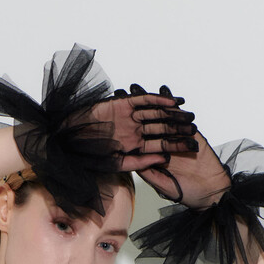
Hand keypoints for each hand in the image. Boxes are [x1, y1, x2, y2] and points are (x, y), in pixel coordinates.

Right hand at [77, 86, 197, 172]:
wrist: (67, 138)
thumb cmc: (87, 155)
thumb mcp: (116, 163)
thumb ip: (139, 163)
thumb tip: (163, 159)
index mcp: (134, 147)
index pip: (161, 145)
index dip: (177, 144)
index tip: (194, 145)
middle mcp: (134, 131)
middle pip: (162, 128)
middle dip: (179, 128)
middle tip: (195, 127)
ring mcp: (129, 116)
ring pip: (156, 114)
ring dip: (174, 114)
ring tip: (190, 114)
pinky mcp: (123, 103)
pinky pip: (144, 101)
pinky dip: (158, 100)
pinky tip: (173, 101)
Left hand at [114, 81, 230, 204]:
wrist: (211, 192)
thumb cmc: (188, 192)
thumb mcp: (162, 184)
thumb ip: (148, 171)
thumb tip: (133, 160)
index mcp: (150, 156)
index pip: (132, 138)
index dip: (120, 127)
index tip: (107, 114)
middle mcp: (159, 144)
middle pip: (141, 123)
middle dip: (129, 108)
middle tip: (118, 92)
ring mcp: (175, 137)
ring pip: (159, 116)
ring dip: (147, 102)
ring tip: (136, 86)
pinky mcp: (189, 132)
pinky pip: (178, 115)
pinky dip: (171, 104)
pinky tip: (163, 91)